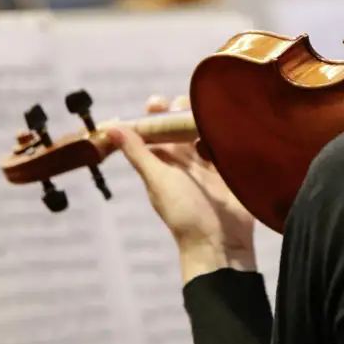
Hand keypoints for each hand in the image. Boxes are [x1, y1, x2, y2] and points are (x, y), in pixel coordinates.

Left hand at [107, 95, 255, 282]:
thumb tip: (110, 127)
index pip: (156, 130)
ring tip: (212, 108)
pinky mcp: (231, 165)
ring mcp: (210, 161)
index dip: (155, 114)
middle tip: (190, 104)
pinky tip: (232, 118)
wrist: (221, 241)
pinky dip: (229, 130)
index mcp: (164, 161)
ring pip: (207, 129)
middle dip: (184, 110)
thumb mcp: (158, 181)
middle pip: (182, 125)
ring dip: (208, 117)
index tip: (158, 102)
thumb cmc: (183, 213)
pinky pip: (228, 141)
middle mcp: (185, 158)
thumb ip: (138, 153)